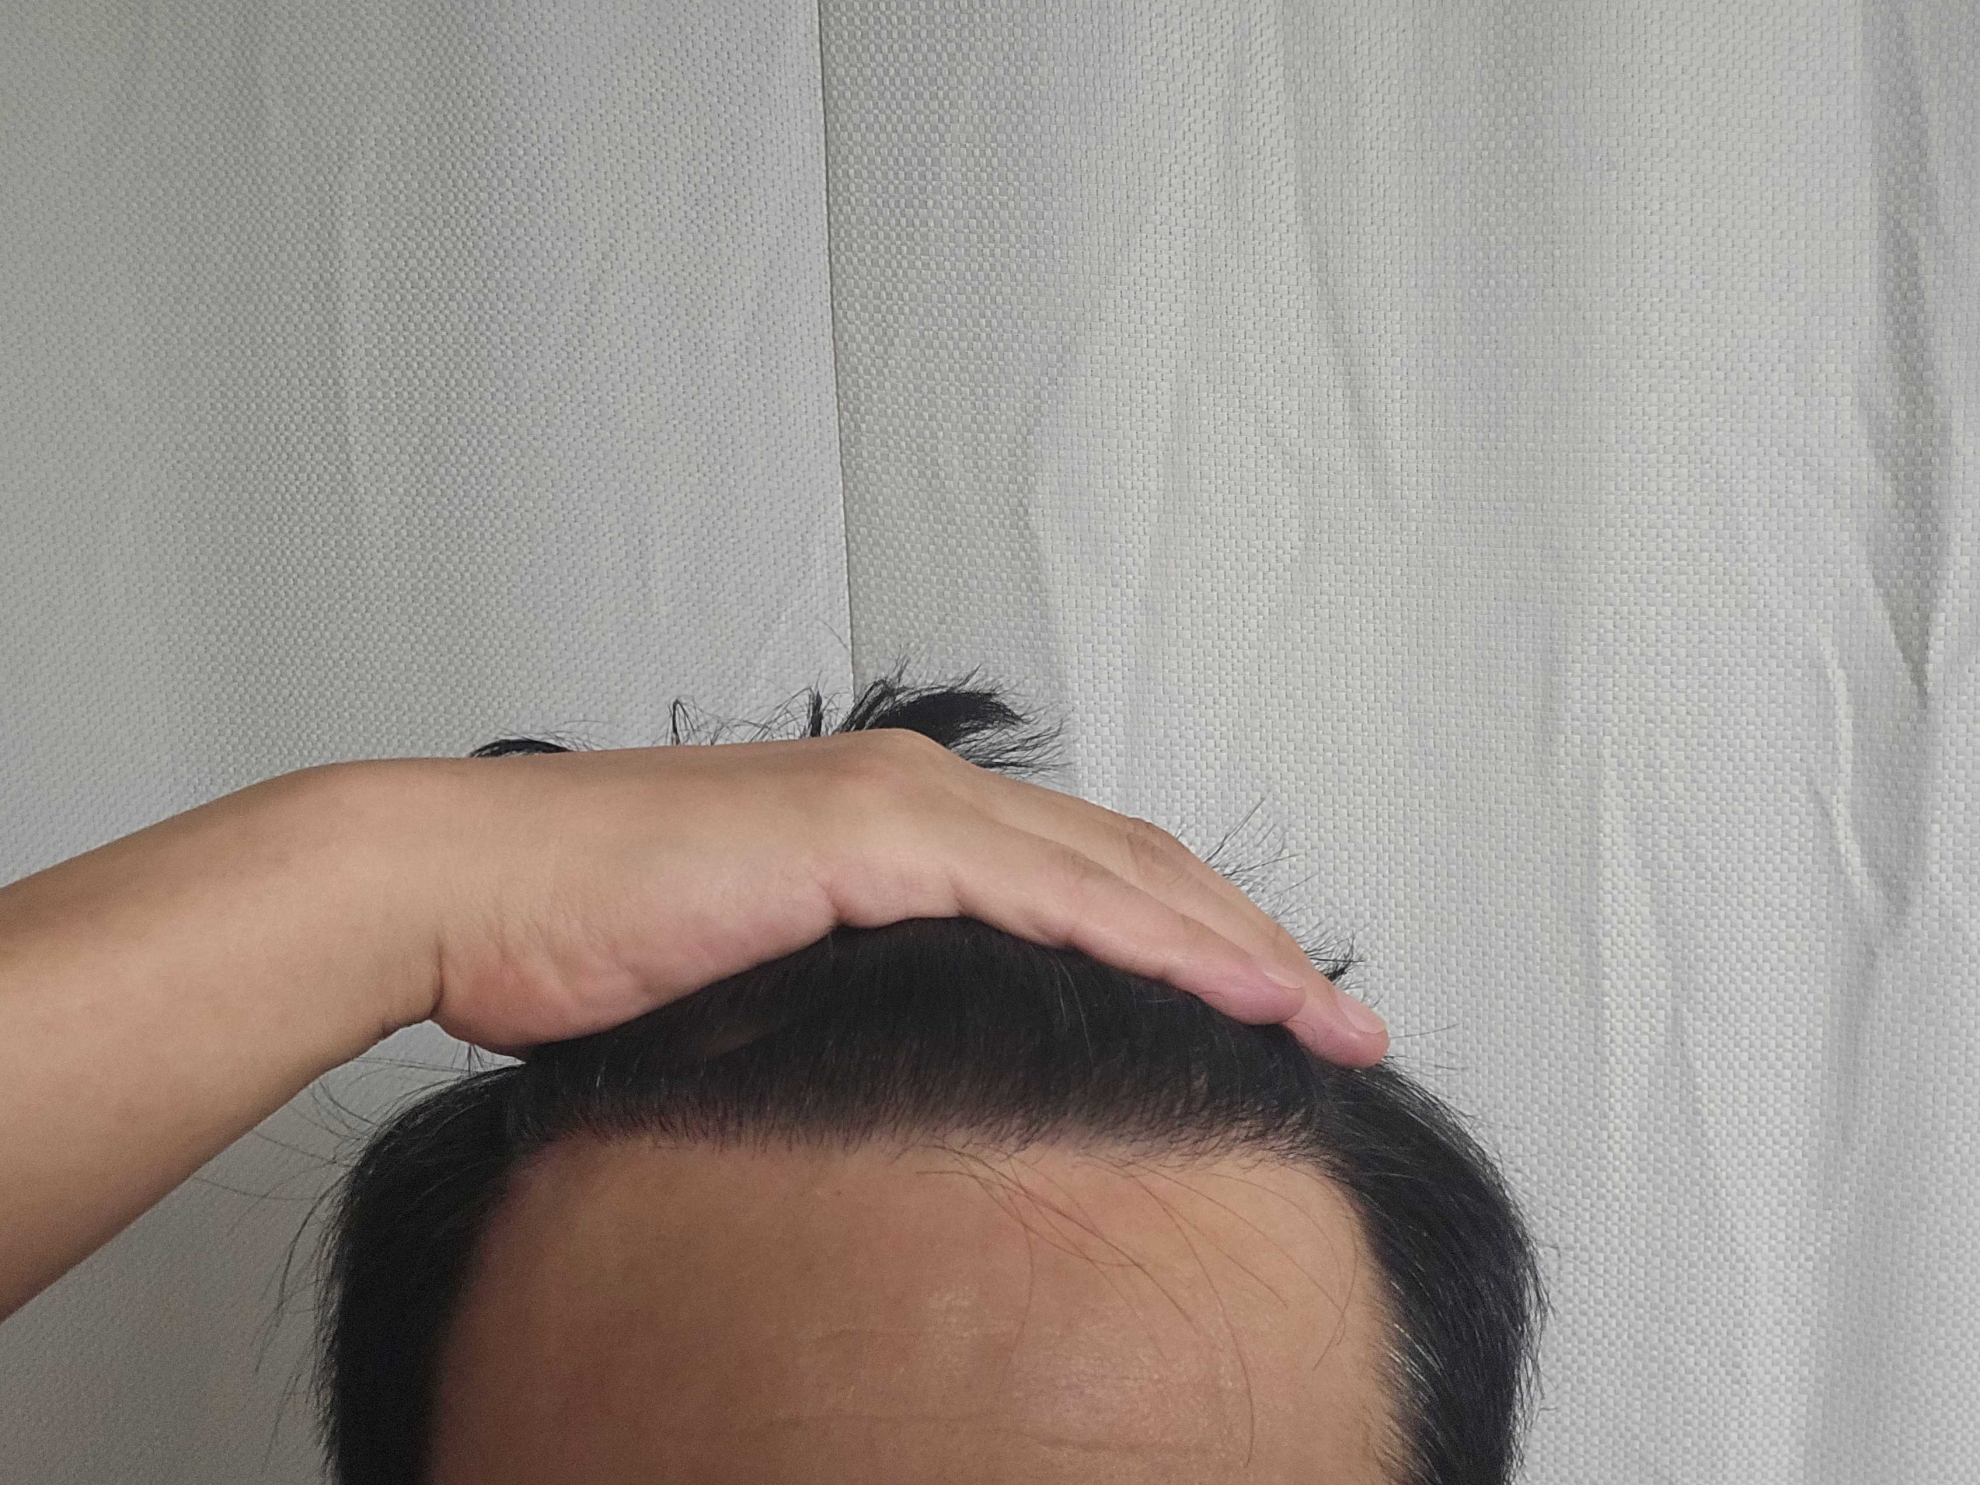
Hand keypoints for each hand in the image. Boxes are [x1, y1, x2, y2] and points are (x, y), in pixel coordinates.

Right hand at [385, 728, 1387, 1065]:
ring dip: (1237, 946)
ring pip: (1118, 873)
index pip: (1089, 869)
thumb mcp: (758, 961)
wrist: (468, 886)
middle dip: (1252, 940)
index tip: (1271, 1006)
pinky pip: (1048, 895)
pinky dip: (1152, 943)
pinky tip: (1230, 994)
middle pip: (1136, 862)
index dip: (1194, 932)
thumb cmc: (586, 936)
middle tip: (1342, 1020)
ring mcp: (899, 803)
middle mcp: (923, 785)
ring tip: (1327, 1021)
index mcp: (902, 810)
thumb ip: (856, 979)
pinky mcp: (866, 837)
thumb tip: (923, 1053)